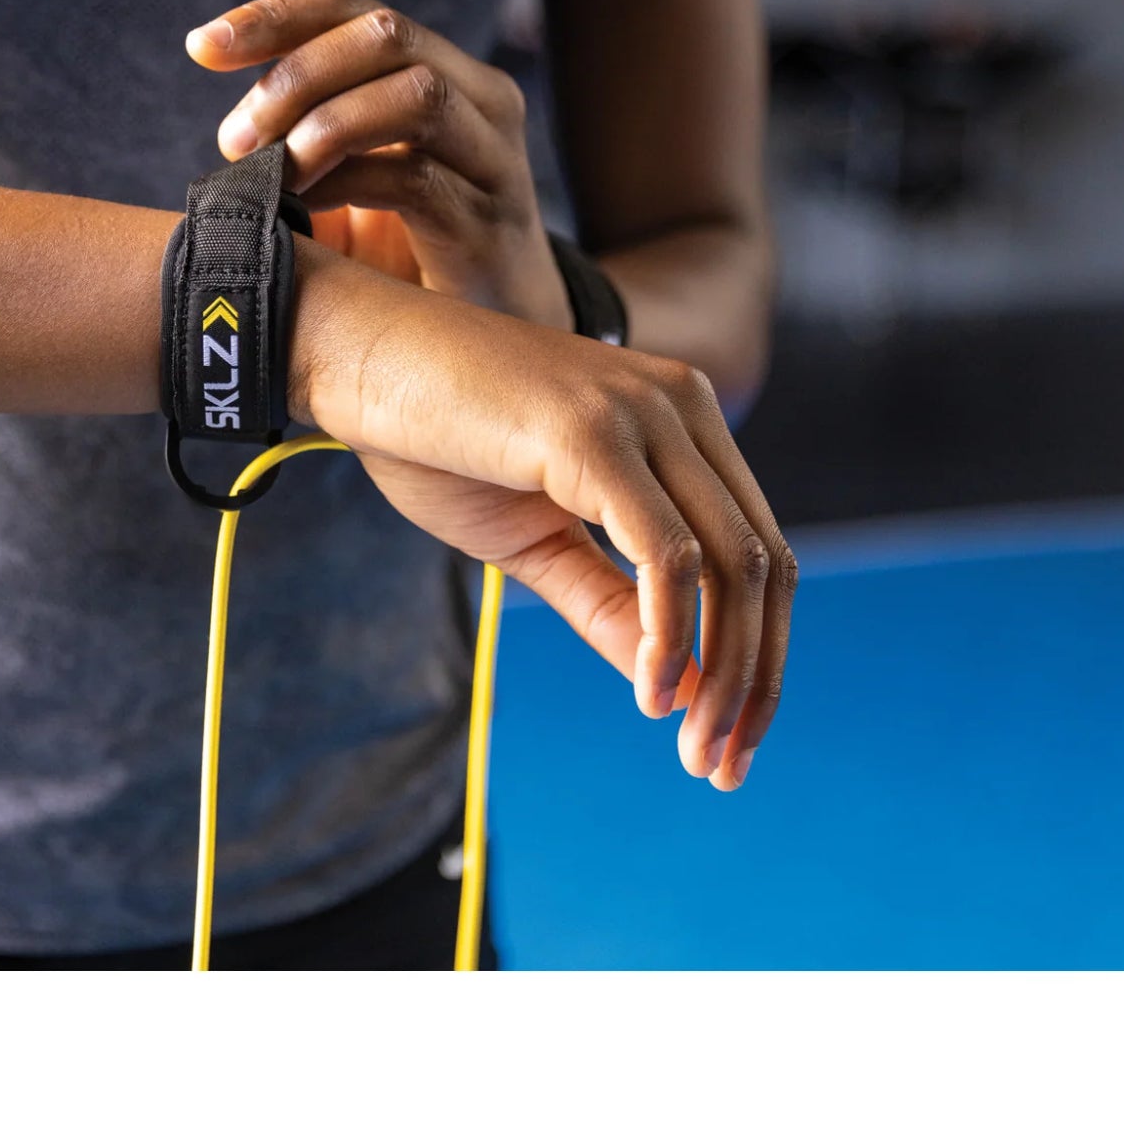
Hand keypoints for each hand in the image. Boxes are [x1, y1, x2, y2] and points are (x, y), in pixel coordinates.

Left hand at [186, 0, 572, 328]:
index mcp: (447, 73)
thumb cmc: (414, 254)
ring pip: (415, 94)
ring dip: (323, 124)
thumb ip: (318, 136)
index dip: (276, 16)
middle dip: (295, 74)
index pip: (356, 10)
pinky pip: (416, 178)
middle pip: (387, 37)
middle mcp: (483, 101)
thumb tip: (232, 129)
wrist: (496, 341)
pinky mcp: (489, 227)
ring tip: (272, 170)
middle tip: (235, 135)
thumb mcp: (366, 176)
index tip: (202, 48)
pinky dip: (345, 182)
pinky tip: (303, 208)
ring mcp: (495, 162)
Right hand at [292, 246, 796, 789]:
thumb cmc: (434, 440)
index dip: (760, 653)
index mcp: (679, 419)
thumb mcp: (536, 542)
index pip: (761, 549)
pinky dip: (669, 634)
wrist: (357, 355)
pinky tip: (649, 694)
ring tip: (692, 746)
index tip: (726, 739)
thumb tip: (678, 693)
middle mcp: (681, 405)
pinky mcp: (594, 434)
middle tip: (721, 767)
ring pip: (733, 564)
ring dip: (722, 672)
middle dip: (754, 677)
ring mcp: (643, 412)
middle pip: (766, 564)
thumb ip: (609, 604)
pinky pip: (666, 554)